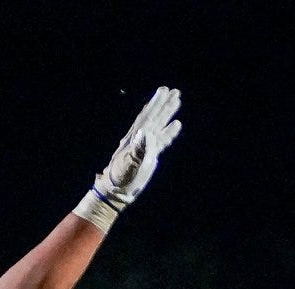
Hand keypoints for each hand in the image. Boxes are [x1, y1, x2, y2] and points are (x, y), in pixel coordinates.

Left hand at [91, 87, 182, 213]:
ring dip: (167, 113)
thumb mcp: (128, 164)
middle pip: (154, 117)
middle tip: (174, 91)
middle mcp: (140, 139)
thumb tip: (145, 132)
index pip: (147, 117)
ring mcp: (146, 146)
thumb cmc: (121, 178)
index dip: (155, 104)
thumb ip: (137, 149)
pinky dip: (169, 131)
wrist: (117, 191)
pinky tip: (177, 124)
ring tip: (177, 100)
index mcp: (135, 138)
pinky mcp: (151, 155)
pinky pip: (162, 139)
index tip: (164, 91)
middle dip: (163, 104)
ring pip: (159, 125)